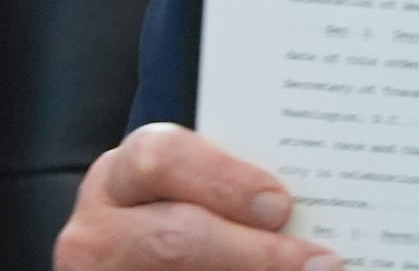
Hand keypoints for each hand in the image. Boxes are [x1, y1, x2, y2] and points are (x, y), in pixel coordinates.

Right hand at [54, 124, 335, 270]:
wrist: (136, 257)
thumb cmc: (177, 214)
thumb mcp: (187, 191)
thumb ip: (231, 188)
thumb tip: (304, 206)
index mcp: (122, 175)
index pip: (161, 159)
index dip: (225, 182)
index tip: (281, 204)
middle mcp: (100, 230)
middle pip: (174, 239)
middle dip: (254, 253)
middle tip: (318, 263)